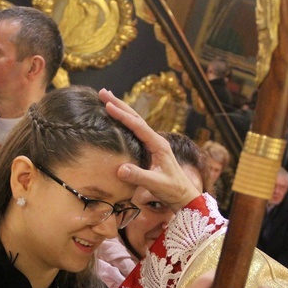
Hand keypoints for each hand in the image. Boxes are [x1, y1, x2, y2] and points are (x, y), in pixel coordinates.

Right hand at [99, 89, 199, 211]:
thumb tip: (120, 169)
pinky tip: (117, 119)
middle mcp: (156, 140)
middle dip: (119, 104)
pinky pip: (135, 131)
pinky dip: (125, 122)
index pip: (138, 126)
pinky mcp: (150, 150)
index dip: (123, 116)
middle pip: (136, 118)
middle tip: (103, 92)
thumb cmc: (172, 189)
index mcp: (159, 145)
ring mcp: (153, 144)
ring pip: (136, 122)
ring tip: (107, 99)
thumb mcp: (156, 184)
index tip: (108, 106)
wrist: (183, 196)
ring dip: (122, 110)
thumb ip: (139, 176)